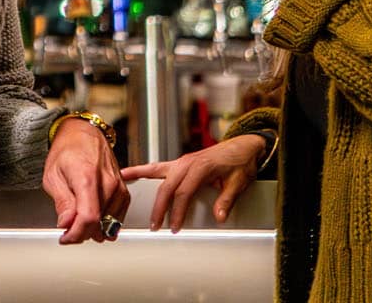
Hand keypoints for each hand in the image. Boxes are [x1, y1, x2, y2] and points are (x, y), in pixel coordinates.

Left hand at [42, 117, 130, 244]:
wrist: (83, 134)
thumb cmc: (67, 150)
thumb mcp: (53, 175)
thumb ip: (62, 202)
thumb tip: (66, 224)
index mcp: (87, 178)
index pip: (88, 218)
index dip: (76, 235)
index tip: (65, 238)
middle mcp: (108, 183)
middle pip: (99, 224)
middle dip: (81, 232)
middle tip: (68, 227)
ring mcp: (119, 188)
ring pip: (109, 224)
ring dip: (94, 229)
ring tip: (79, 219)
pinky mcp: (124, 191)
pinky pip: (118, 217)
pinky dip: (105, 222)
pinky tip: (93, 216)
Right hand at [120, 135, 262, 232]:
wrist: (245, 146)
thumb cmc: (242, 161)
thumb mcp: (240, 182)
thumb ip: (227, 199)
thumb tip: (219, 216)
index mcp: (201, 167)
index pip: (183, 193)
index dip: (177, 211)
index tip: (174, 226)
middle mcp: (187, 162)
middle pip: (167, 187)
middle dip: (159, 207)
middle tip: (154, 225)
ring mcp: (182, 161)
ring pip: (157, 173)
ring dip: (142, 184)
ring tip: (126, 193)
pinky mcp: (180, 163)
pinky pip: (158, 167)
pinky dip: (143, 170)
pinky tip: (129, 173)